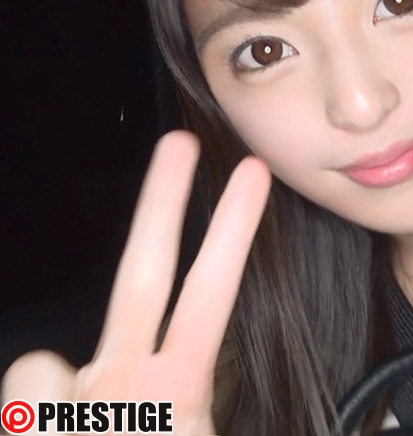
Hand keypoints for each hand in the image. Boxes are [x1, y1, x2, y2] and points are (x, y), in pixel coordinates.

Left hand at [2, 132, 271, 434]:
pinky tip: (58, 431)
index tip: (250, 174)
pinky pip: (25, 394)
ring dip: (47, 385)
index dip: (231, 229)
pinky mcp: (52, 425)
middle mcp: (132, 390)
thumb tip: (48, 361)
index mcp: (178, 393)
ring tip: (86, 422)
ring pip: (37, 365)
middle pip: (144, 279)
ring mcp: (97, 411)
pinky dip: (31, 411)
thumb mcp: (157, 425)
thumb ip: (113, 393)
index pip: (209, 295)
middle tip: (180, 142)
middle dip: (161, 206)